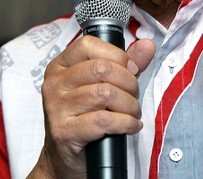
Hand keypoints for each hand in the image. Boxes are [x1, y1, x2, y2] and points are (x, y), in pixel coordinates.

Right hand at [29, 36, 155, 178]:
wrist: (64, 157)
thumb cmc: (84, 116)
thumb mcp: (102, 84)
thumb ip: (125, 63)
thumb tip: (147, 45)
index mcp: (60, 66)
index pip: (89, 44)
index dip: (118, 55)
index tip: (131, 69)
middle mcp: (55, 84)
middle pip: (101, 68)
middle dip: (128, 82)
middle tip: (133, 94)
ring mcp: (57, 107)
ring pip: (105, 93)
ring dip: (129, 105)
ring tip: (132, 112)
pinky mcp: (64, 131)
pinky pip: (104, 120)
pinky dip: (126, 123)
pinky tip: (130, 126)